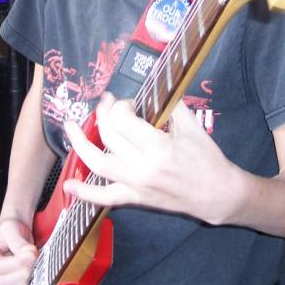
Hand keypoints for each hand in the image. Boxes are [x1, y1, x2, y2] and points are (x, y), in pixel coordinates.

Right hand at [0, 218, 37, 284]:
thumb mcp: (13, 228)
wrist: (17, 230)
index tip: (31, 252)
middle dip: (23, 271)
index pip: (0, 267)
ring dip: (22, 284)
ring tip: (30, 269)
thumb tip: (27, 253)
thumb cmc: (12, 229)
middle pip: (4, 282)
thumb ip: (19, 242)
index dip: (18, 262)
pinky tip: (27, 281)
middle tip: (33, 258)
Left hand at [63, 92, 242, 225]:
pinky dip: (85, 194)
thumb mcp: (192, 125)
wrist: (216, 193)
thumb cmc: (206, 157)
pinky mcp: (135, 198)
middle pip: (109, 137)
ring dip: (81, 145)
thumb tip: (152, 86)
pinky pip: (105, 197)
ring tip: (70, 128)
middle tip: (105, 102)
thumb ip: (170, 104)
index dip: (121, 106)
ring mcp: (136, 186)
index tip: (129, 102)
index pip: (124, 121)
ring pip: (99, 164)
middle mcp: (143, 168)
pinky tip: (68, 185)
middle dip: (104, 114)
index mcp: (159, 148)